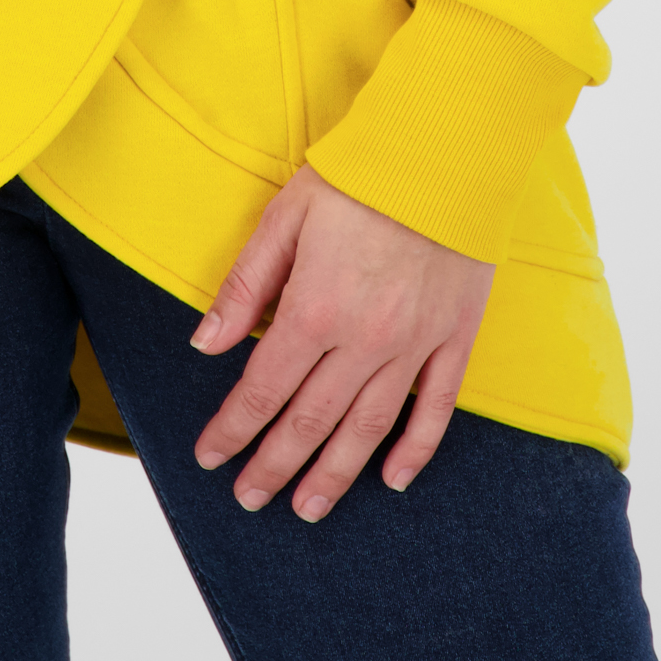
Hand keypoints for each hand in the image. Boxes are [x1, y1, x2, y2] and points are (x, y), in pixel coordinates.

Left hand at [190, 164, 492, 520]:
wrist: (442, 152)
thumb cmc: (357, 177)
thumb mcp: (285, 218)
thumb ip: (245, 286)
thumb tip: (205, 344)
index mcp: (314, 309)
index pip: (262, 390)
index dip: (232, 429)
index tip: (209, 457)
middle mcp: (363, 340)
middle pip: (310, 421)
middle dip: (274, 465)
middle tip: (250, 499)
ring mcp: (414, 344)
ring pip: (367, 428)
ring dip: (334, 475)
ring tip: (308, 508)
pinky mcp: (455, 338)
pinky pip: (434, 409)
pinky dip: (414, 450)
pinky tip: (393, 480)